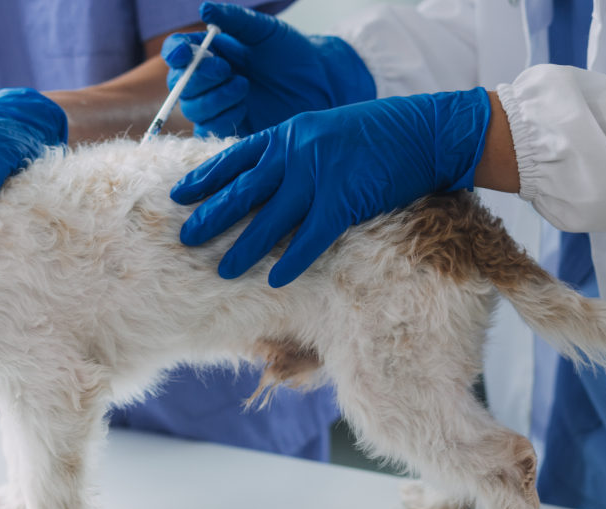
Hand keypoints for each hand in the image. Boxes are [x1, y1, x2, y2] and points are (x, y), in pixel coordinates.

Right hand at [162, 2, 374, 137]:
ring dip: (214, 98)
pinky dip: (223, 118)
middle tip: (227, 69)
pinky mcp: (229, 129)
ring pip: (193, 108)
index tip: (184, 52)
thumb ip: (234, 20)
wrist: (319, 85)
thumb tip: (204, 9)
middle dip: (198, 76)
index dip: (175, 52)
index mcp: (212, 52)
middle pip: (180, 82)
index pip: (179, 50)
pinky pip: (209, 130)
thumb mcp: (264, 31)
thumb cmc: (292, 54)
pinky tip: (244, 108)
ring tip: (244, 86)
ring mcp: (218, 106)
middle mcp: (209, 79)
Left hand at [172, 88, 490, 286]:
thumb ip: (293, 150)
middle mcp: (296, 153)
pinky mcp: (344, 201)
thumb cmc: (377, 132)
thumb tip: (265, 176)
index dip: (204, 178)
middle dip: (211, 217)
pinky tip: (273, 281)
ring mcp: (319, 177)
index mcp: (289, 133)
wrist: (426, 130)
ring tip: (221, 270)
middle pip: (242, 191)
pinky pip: (310, 239)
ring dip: (243, 249)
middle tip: (185, 238)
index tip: (179, 195)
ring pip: (270, 221)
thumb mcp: (324, 130)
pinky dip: (291, 262)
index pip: (235, 158)